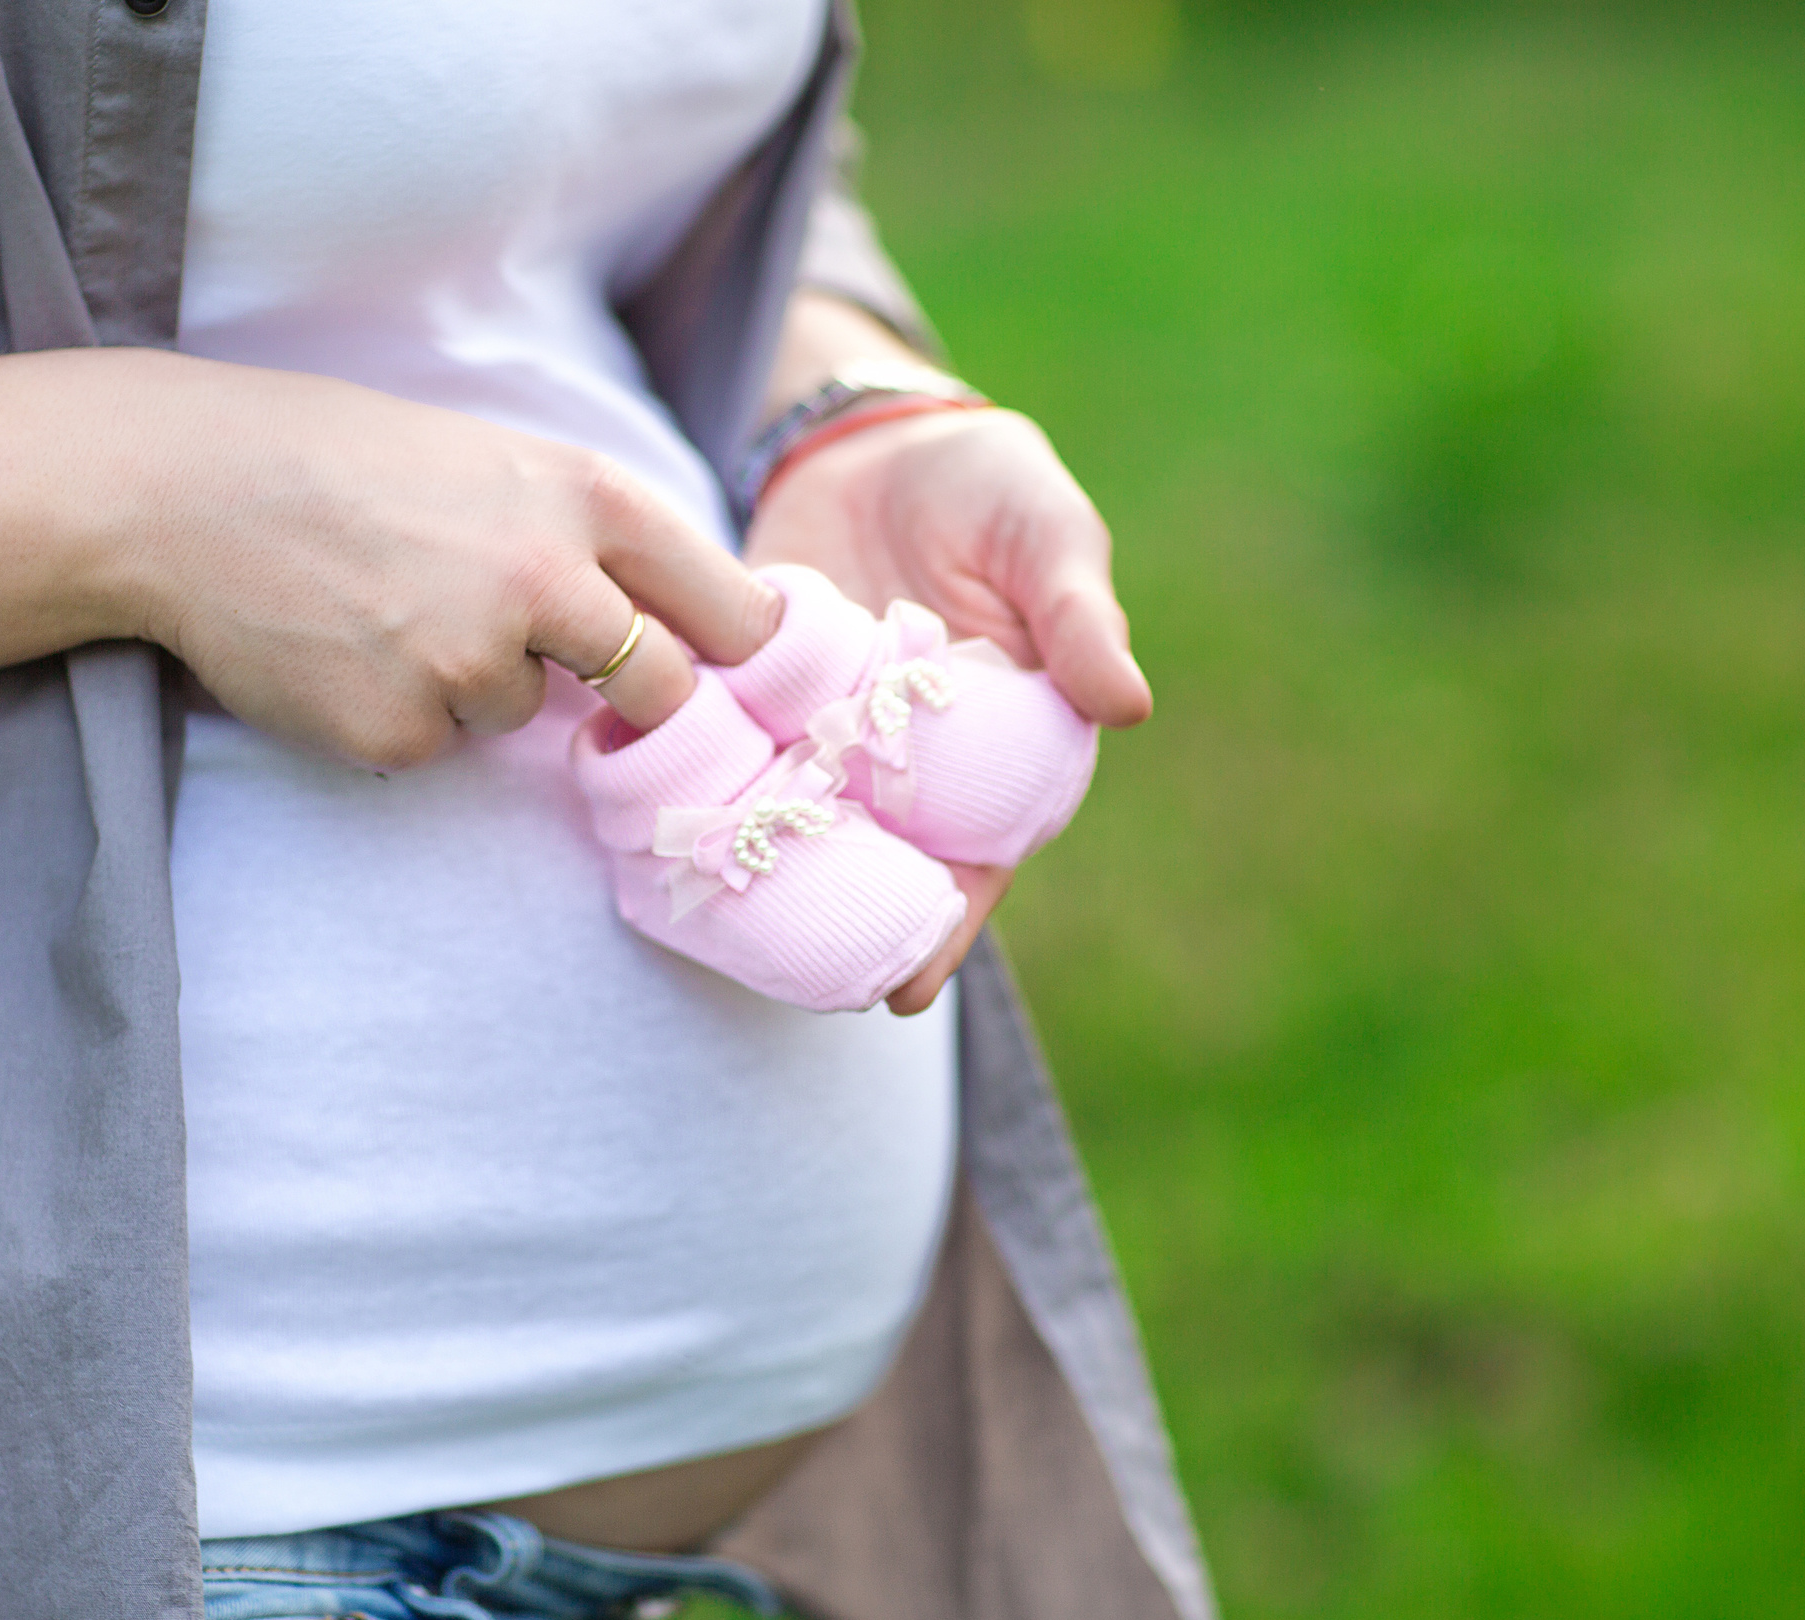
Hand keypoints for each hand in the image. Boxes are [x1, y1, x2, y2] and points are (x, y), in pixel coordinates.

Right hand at [0, 348, 752, 753]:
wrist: (187, 488)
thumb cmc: (349, 464)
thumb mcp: (494, 462)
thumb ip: (588, 537)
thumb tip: (685, 633)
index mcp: (584, 495)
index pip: (722, 602)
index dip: (742, 651)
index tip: (744, 677)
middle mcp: (547, 578)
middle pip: (660, 687)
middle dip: (643, 704)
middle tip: (597, 689)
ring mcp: (473, 660)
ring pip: (526, 714)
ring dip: (480, 685)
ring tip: (390, 611)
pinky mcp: (404, 727)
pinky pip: (438, 745)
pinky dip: (403, 713)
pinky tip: (343, 650)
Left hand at [743, 381, 1148, 1013]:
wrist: (874, 438)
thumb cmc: (987, 485)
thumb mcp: (1045, 530)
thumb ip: (1077, 614)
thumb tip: (1126, 704)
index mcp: (1003, 744)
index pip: (982, 854)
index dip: (950, 923)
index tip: (911, 986)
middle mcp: (913, 762)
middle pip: (884, 868)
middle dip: (849, 933)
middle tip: (808, 996)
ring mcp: (829, 738)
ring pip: (807, 831)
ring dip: (775, 884)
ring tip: (736, 948)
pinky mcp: (760, 701)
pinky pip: (738, 768)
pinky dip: (714, 805)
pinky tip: (678, 851)